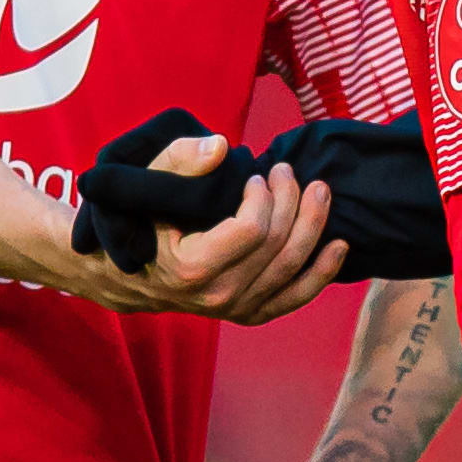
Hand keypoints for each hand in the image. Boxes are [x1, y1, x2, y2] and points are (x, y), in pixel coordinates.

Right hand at [98, 135, 347, 322]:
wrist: (122, 273)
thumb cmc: (135, 221)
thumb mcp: (144, 185)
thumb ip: (179, 161)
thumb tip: (220, 147)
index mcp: (192, 268)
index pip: (252, 230)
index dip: (263, 197)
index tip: (256, 175)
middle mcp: (218, 295)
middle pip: (277, 245)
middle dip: (291, 201)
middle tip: (287, 171)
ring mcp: (235, 309)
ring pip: (292, 269)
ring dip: (313, 226)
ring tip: (319, 191)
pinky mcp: (248, 313)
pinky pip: (295, 298)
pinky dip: (321, 272)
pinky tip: (339, 245)